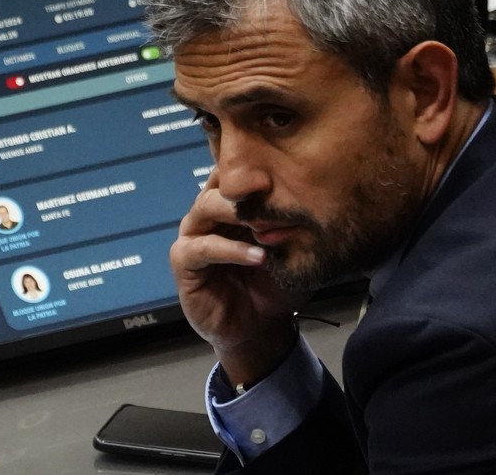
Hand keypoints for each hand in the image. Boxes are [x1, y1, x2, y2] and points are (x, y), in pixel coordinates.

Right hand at [170, 173, 307, 384]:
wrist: (260, 328)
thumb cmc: (276, 284)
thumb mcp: (291, 249)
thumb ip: (294, 223)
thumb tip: (312, 195)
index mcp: (230, 205)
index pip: (236, 172)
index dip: (256, 167)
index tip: (289, 170)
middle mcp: (208, 214)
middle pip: (219, 184)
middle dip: (248, 189)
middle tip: (278, 194)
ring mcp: (192, 235)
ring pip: (206, 207)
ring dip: (238, 213)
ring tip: (268, 225)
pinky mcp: (183, 261)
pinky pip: (203, 247)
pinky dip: (232, 250)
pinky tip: (259, 257)